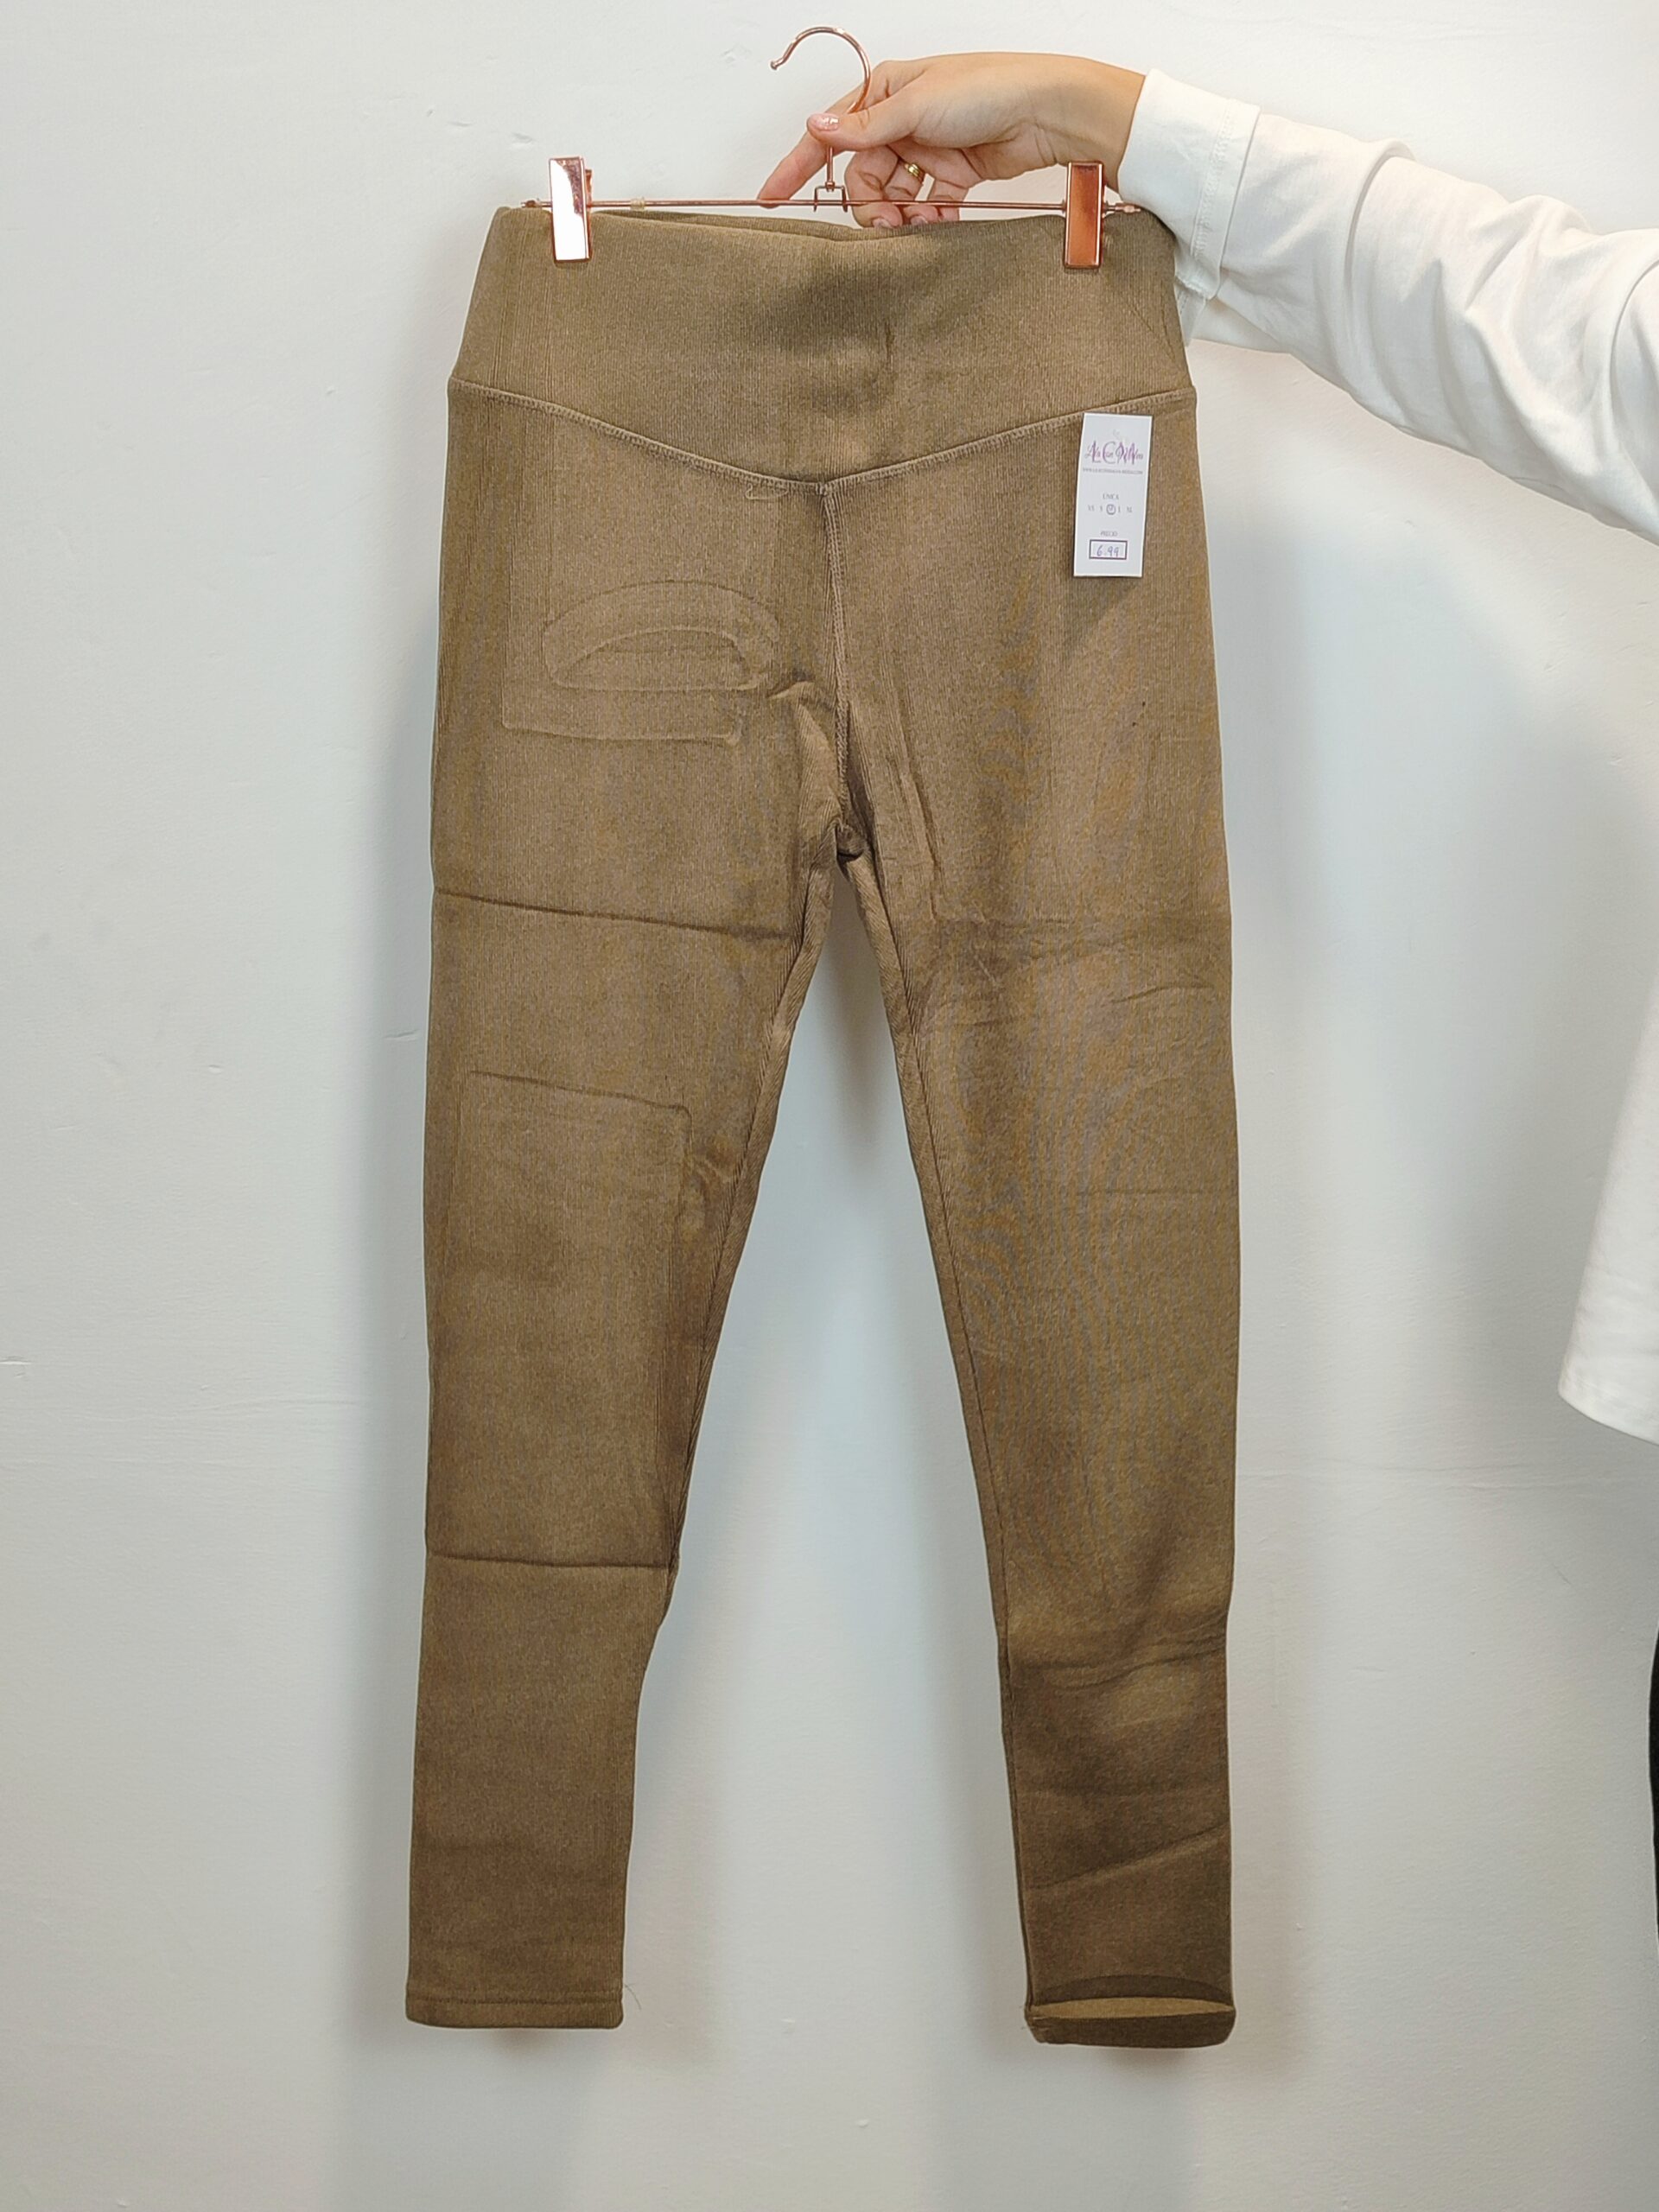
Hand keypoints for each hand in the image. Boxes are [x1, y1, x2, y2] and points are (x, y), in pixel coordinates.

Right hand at [756, 52, 1145, 225]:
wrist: (1044, 112)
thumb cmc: (987, 88)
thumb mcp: (916, 104)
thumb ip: (865, 127)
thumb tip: (818, 127)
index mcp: (884, 92)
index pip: (830, 133)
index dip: (798, 165)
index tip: (771, 194)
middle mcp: (900, 120)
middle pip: (862, 175)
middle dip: (871, 202)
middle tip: (888, 220)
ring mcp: (925, 149)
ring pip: (891, 195)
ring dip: (900, 215)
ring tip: (921, 221)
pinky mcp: (950, 176)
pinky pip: (922, 206)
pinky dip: (926, 219)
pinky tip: (938, 222)